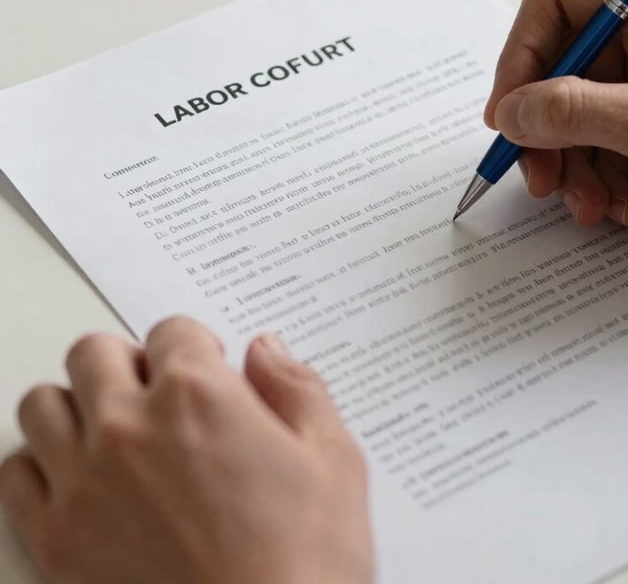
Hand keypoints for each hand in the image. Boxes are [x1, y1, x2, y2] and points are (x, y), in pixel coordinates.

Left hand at [0, 318, 372, 583]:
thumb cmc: (308, 560)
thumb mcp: (333, 459)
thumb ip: (296, 388)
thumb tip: (266, 349)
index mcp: (198, 394)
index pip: (172, 330)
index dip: (196, 347)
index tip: (210, 372)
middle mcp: (129, 426)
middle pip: (94, 352)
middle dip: (130, 362)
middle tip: (159, 395)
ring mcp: (83, 483)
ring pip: (44, 404)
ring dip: (78, 406)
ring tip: (116, 433)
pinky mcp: (56, 541)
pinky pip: (17, 475)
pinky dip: (43, 468)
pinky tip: (84, 483)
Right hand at [484, 0, 627, 247]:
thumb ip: (572, 112)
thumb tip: (510, 111)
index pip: (557, 2)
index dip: (521, 55)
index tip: (506, 113)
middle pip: (560, 68)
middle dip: (548, 130)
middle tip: (541, 178)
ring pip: (577, 114)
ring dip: (576, 166)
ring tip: (591, 206)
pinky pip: (604, 143)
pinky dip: (603, 179)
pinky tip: (624, 208)